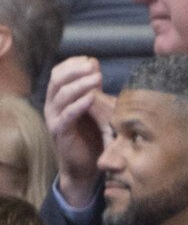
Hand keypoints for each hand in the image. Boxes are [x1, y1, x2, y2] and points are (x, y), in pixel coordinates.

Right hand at [44, 56, 115, 206]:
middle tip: (92, 65)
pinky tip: (92, 97)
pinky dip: (79, 105)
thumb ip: (92, 87)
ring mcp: (54, 119)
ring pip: (61, 95)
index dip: (73, 64)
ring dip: (80, 84)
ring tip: (97, 78)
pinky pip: (67, 115)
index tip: (90, 60)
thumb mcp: (94, 106)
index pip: (60, 73)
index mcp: (59, 97)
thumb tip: (95, 65)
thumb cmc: (91, 133)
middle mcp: (53, 105)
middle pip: (58, 80)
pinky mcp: (59, 132)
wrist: (85, 165)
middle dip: (75, 70)